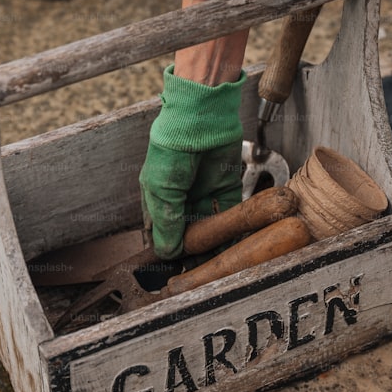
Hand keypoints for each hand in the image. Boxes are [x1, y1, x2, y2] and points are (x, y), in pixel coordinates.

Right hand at [139, 66, 244, 258]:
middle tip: (197, 275)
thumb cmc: (171, 147)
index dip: (166, 251)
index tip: (172, 272)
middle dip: (192, 253)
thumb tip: (168, 252)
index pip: (159, 231)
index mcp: (157, 197)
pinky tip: (234, 245)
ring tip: (216, 267)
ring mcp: (204, 191)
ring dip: (213, 245)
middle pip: (186, 232)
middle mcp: (180, 196)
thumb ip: (166, 222)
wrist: (201, 117)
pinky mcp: (226, 185)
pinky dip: (232, 228)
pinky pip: (230, 212)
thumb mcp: (161, 190)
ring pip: (210, 225)